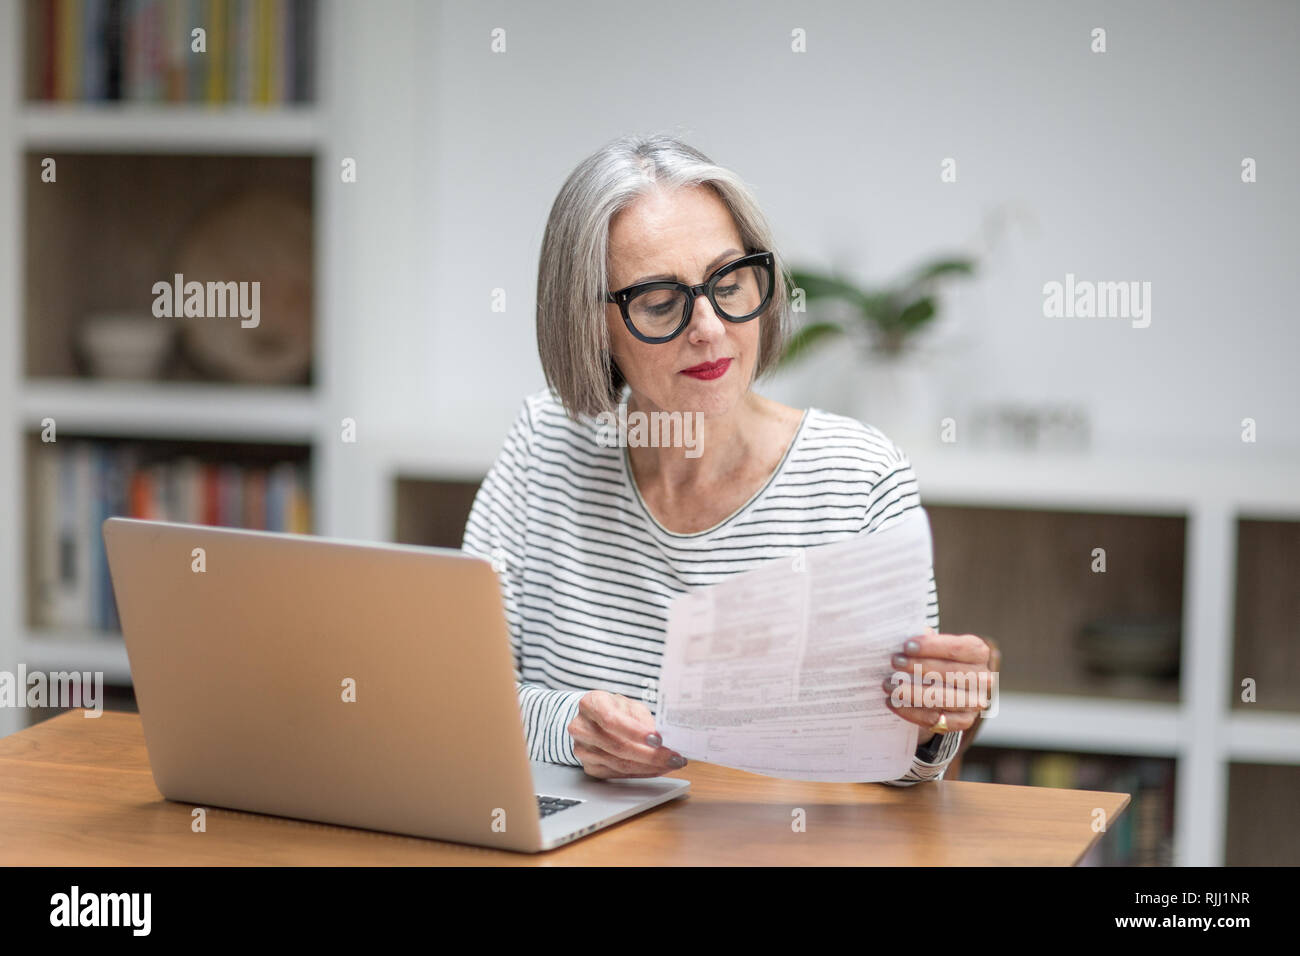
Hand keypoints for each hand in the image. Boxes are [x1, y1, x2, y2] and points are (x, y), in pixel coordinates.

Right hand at [568, 690, 687, 778]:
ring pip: (620, 764)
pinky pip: (619, 774)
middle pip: (618, 747)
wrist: (593, 719)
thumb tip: (657, 740)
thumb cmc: (614, 709)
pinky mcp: (589, 767)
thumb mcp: (629, 704)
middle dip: (651, 755)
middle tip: (673, 757)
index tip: (658, 740)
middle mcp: (582, 728)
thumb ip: (641, 718)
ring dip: (650, 767)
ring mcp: (583, 750)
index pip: (611, 720)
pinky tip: (655, 769)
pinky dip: (641, 773)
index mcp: (590, 704)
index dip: (635, 732)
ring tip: (670, 763)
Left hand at [882, 628, 997, 744]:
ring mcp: (976, 702)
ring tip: (888, 685)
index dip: (932, 647)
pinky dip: (910, 711)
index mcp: (978, 652)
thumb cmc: (936, 660)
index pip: (958, 648)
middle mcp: (983, 678)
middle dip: (918, 667)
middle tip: (894, 662)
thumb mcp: (933, 647)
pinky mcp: (964, 721)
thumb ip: (924, 640)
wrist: (945, 690)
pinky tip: (892, 703)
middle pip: (950, 672)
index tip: (906, 646)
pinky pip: (935, 719)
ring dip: (911, 692)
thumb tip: (903, 634)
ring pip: (942, 698)